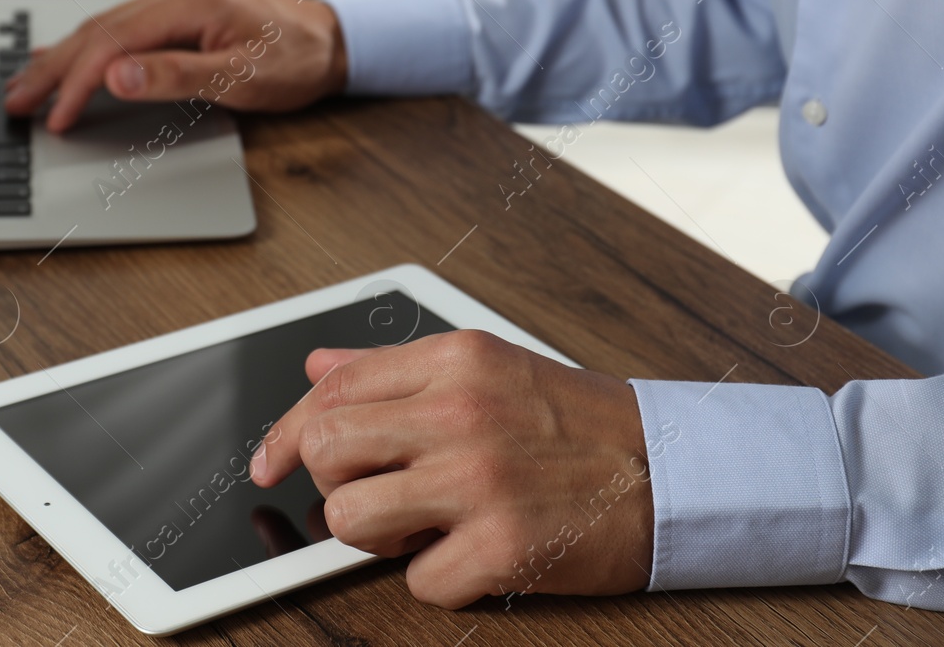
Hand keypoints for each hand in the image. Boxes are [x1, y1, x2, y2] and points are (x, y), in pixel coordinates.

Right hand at [2, 0, 348, 132]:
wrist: (333, 40)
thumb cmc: (296, 60)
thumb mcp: (242, 75)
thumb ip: (176, 75)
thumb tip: (116, 76)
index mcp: (186, 5)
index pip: (110, 45)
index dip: (75, 83)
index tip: (55, 119)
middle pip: (95, 34)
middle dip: (50, 70)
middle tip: (14, 103)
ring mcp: (173, 4)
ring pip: (101, 31)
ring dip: (60, 59)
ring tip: (24, 84)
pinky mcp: (177, 17)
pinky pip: (119, 30)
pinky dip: (85, 48)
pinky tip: (64, 55)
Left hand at [250, 331, 653, 608]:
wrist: (675, 471)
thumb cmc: (579, 422)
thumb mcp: (487, 368)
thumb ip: (396, 369)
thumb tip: (317, 367)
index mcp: (453, 361)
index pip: (330, 391)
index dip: (287, 432)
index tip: (269, 462)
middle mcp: (459, 413)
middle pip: (327, 452)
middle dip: (336, 483)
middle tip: (375, 493)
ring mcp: (479, 482)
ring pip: (351, 520)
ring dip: (377, 536)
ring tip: (426, 524)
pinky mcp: (502, 548)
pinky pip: (417, 582)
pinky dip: (440, 579)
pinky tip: (476, 553)